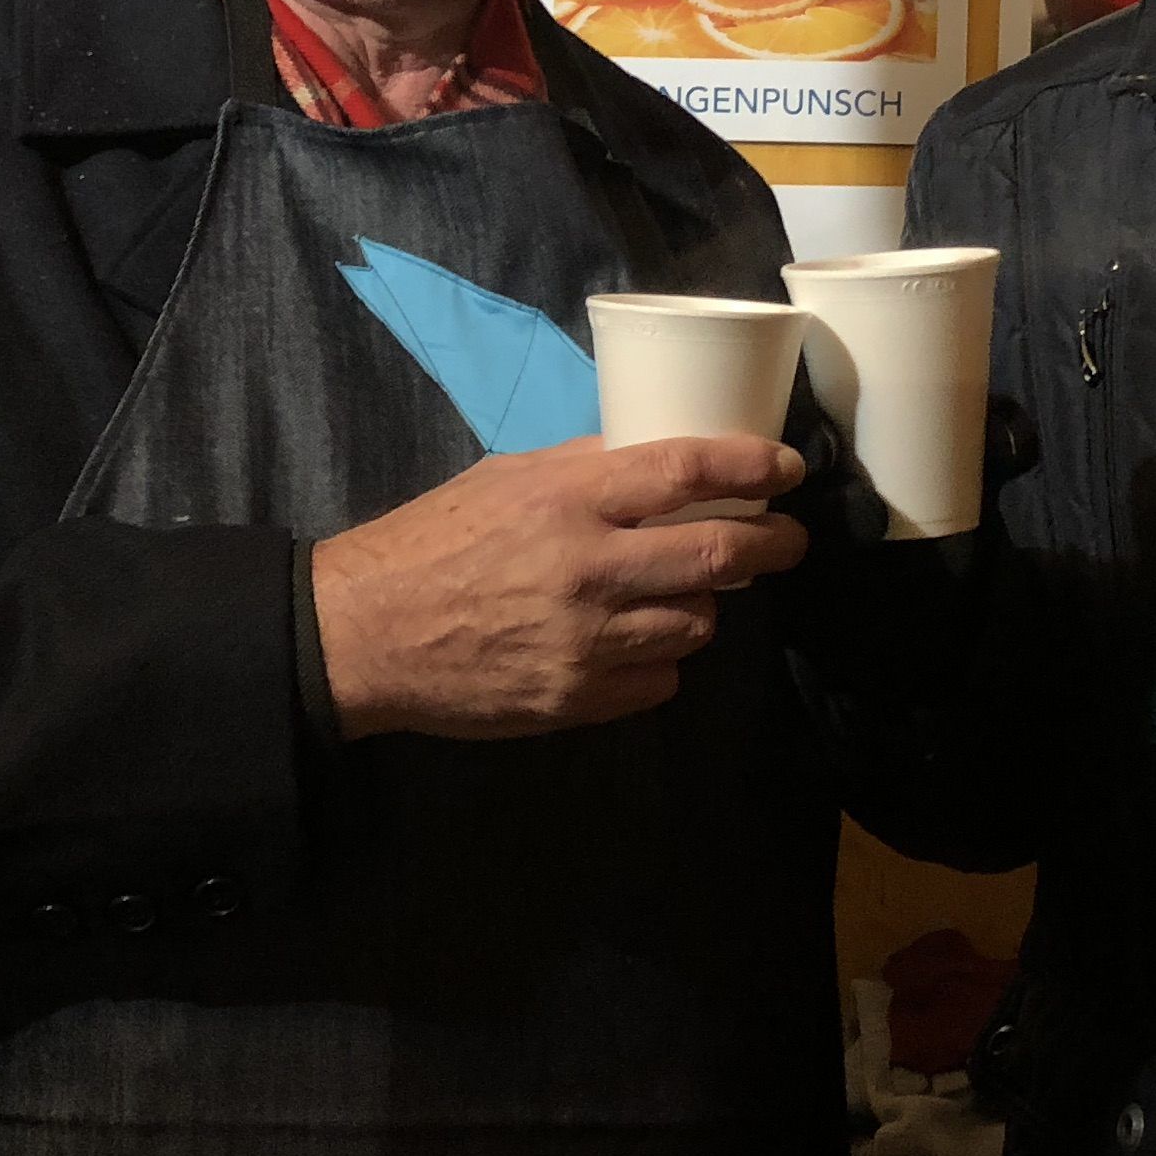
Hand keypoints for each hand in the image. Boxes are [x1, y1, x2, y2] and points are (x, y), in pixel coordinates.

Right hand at [312, 435, 807, 740]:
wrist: (366, 633)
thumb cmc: (433, 541)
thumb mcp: (505, 478)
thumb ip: (585, 467)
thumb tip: (659, 456)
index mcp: (568, 499)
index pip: (688, 472)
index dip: (754, 467)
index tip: (787, 469)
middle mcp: (589, 569)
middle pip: (719, 556)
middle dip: (774, 545)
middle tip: (789, 540)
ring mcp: (587, 642)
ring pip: (698, 624)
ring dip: (705, 605)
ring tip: (683, 592)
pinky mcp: (577, 700)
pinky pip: (660, 679)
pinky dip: (661, 658)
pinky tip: (633, 641)